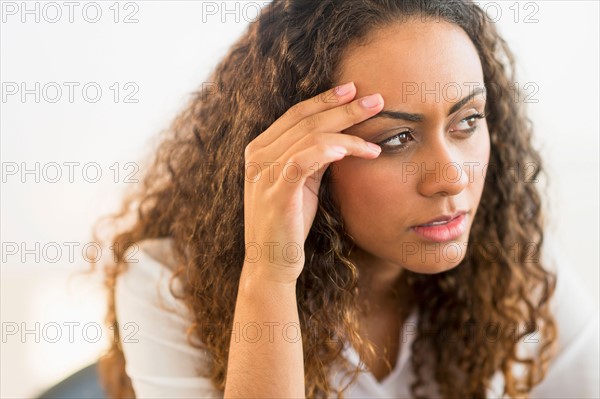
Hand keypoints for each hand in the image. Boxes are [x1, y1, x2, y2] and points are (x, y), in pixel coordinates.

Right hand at [243, 82, 383, 283]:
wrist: (272, 262)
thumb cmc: (290, 222)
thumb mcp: (302, 182)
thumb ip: (314, 156)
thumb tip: (341, 134)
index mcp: (261, 149)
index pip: (296, 114)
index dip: (325, 99)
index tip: (354, 89)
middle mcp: (258, 155)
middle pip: (305, 119)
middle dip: (344, 107)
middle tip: (377, 99)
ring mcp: (264, 173)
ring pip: (309, 136)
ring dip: (347, 129)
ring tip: (376, 131)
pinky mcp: (276, 192)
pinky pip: (305, 160)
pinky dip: (330, 150)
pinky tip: (354, 149)